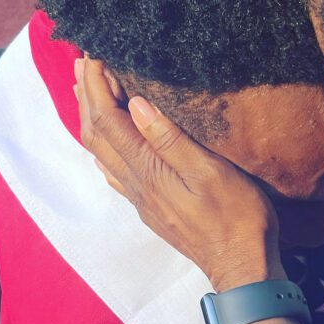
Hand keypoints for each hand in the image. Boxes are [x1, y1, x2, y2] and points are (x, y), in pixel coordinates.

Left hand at [76, 56, 284, 290]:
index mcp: (148, 170)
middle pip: (97, 135)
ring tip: (87, 94)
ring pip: (102, 154)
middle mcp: (136, 184)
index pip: (109, 121)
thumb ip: (170, 140)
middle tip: (82, 65)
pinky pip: (115, 173)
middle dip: (87, 98)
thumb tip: (135, 106)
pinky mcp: (151, 208)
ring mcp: (141, 198)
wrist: (241, 266)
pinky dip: (105, 149)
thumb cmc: (236, 217)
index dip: (96, 87)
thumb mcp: (210, 172)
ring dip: (92, 120)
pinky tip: (107, 147)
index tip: (91, 56)